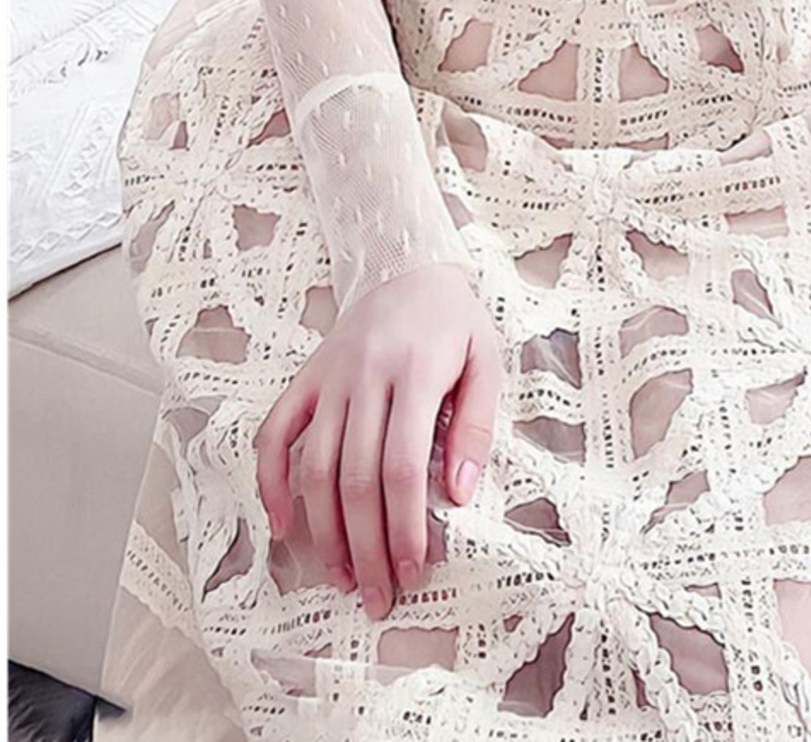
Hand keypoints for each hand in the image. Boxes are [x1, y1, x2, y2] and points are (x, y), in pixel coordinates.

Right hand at [254, 262, 503, 619]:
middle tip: (378, 595)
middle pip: (356, 478)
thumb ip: (476, 427)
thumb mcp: (486, 362)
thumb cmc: (455, 323)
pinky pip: (273, 434)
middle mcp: (365, 376)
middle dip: (366, 546)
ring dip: (324, 531)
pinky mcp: (304, 377)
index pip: (403, 467)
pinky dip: (271, 483)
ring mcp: (328, 377)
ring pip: (314, 467)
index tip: (414, 569)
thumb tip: (459, 495)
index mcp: (416, 372)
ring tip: (341, 577)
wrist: (409, 267)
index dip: (405, 526)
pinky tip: (283, 527)